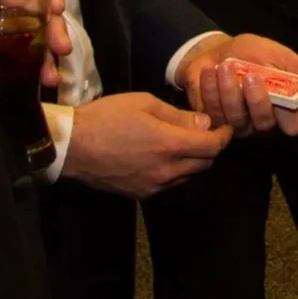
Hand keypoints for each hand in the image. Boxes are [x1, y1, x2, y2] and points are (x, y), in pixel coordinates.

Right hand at [62, 91, 231, 198]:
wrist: (72, 147)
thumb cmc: (107, 117)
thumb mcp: (145, 104)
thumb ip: (178, 116)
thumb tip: (204, 124)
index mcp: (170, 145)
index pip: (212, 147)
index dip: (224, 136)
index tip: (226, 127)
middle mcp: (166, 171)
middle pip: (204, 164)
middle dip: (210, 149)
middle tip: (206, 133)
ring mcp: (153, 186)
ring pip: (188, 177)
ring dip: (193, 162)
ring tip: (184, 144)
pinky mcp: (140, 194)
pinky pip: (168, 184)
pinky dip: (174, 172)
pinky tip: (163, 157)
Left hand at [180, 33, 297, 136]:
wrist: (217, 49)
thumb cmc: (252, 54)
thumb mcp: (279, 56)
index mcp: (283, 108)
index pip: (294, 124)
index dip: (290, 114)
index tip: (284, 94)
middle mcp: (261, 120)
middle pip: (265, 122)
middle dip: (256, 99)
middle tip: (250, 75)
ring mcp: (236, 124)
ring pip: (236, 118)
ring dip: (229, 91)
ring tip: (224, 66)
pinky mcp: (213, 121)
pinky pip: (212, 112)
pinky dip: (210, 90)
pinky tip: (209, 71)